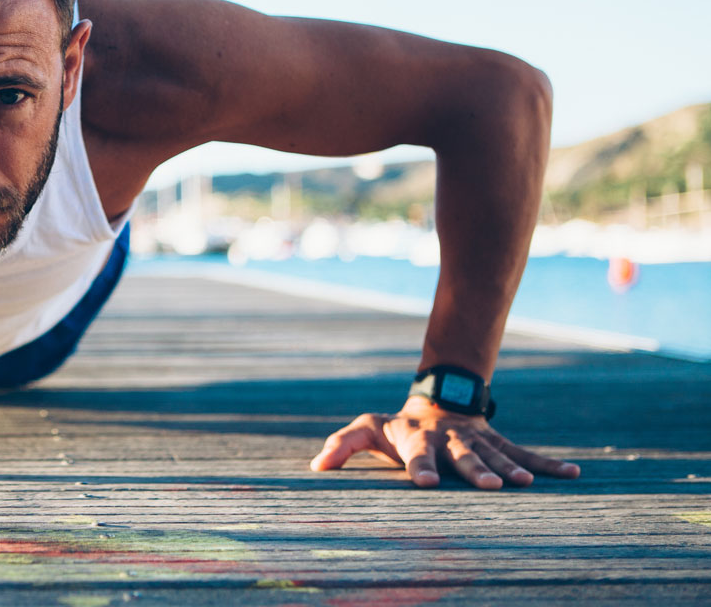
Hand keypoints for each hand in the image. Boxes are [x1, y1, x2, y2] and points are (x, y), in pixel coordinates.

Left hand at [310, 396, 580, 488]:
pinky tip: (574, 474)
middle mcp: (449, 439)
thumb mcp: (367, 429)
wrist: (435, 403)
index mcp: (416, 438)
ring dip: (514, 468)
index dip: (420, 467)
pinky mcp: (497, 443)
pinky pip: (525, 452)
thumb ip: (343, 445)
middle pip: (463, 456)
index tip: (426, 484)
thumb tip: (316, 467)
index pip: (416, 454)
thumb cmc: (396, 426)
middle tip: (491, 488)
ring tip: (529, 483)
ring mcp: (477, 440)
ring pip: (497, 454)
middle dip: (476, 471)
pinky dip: (550, 463)